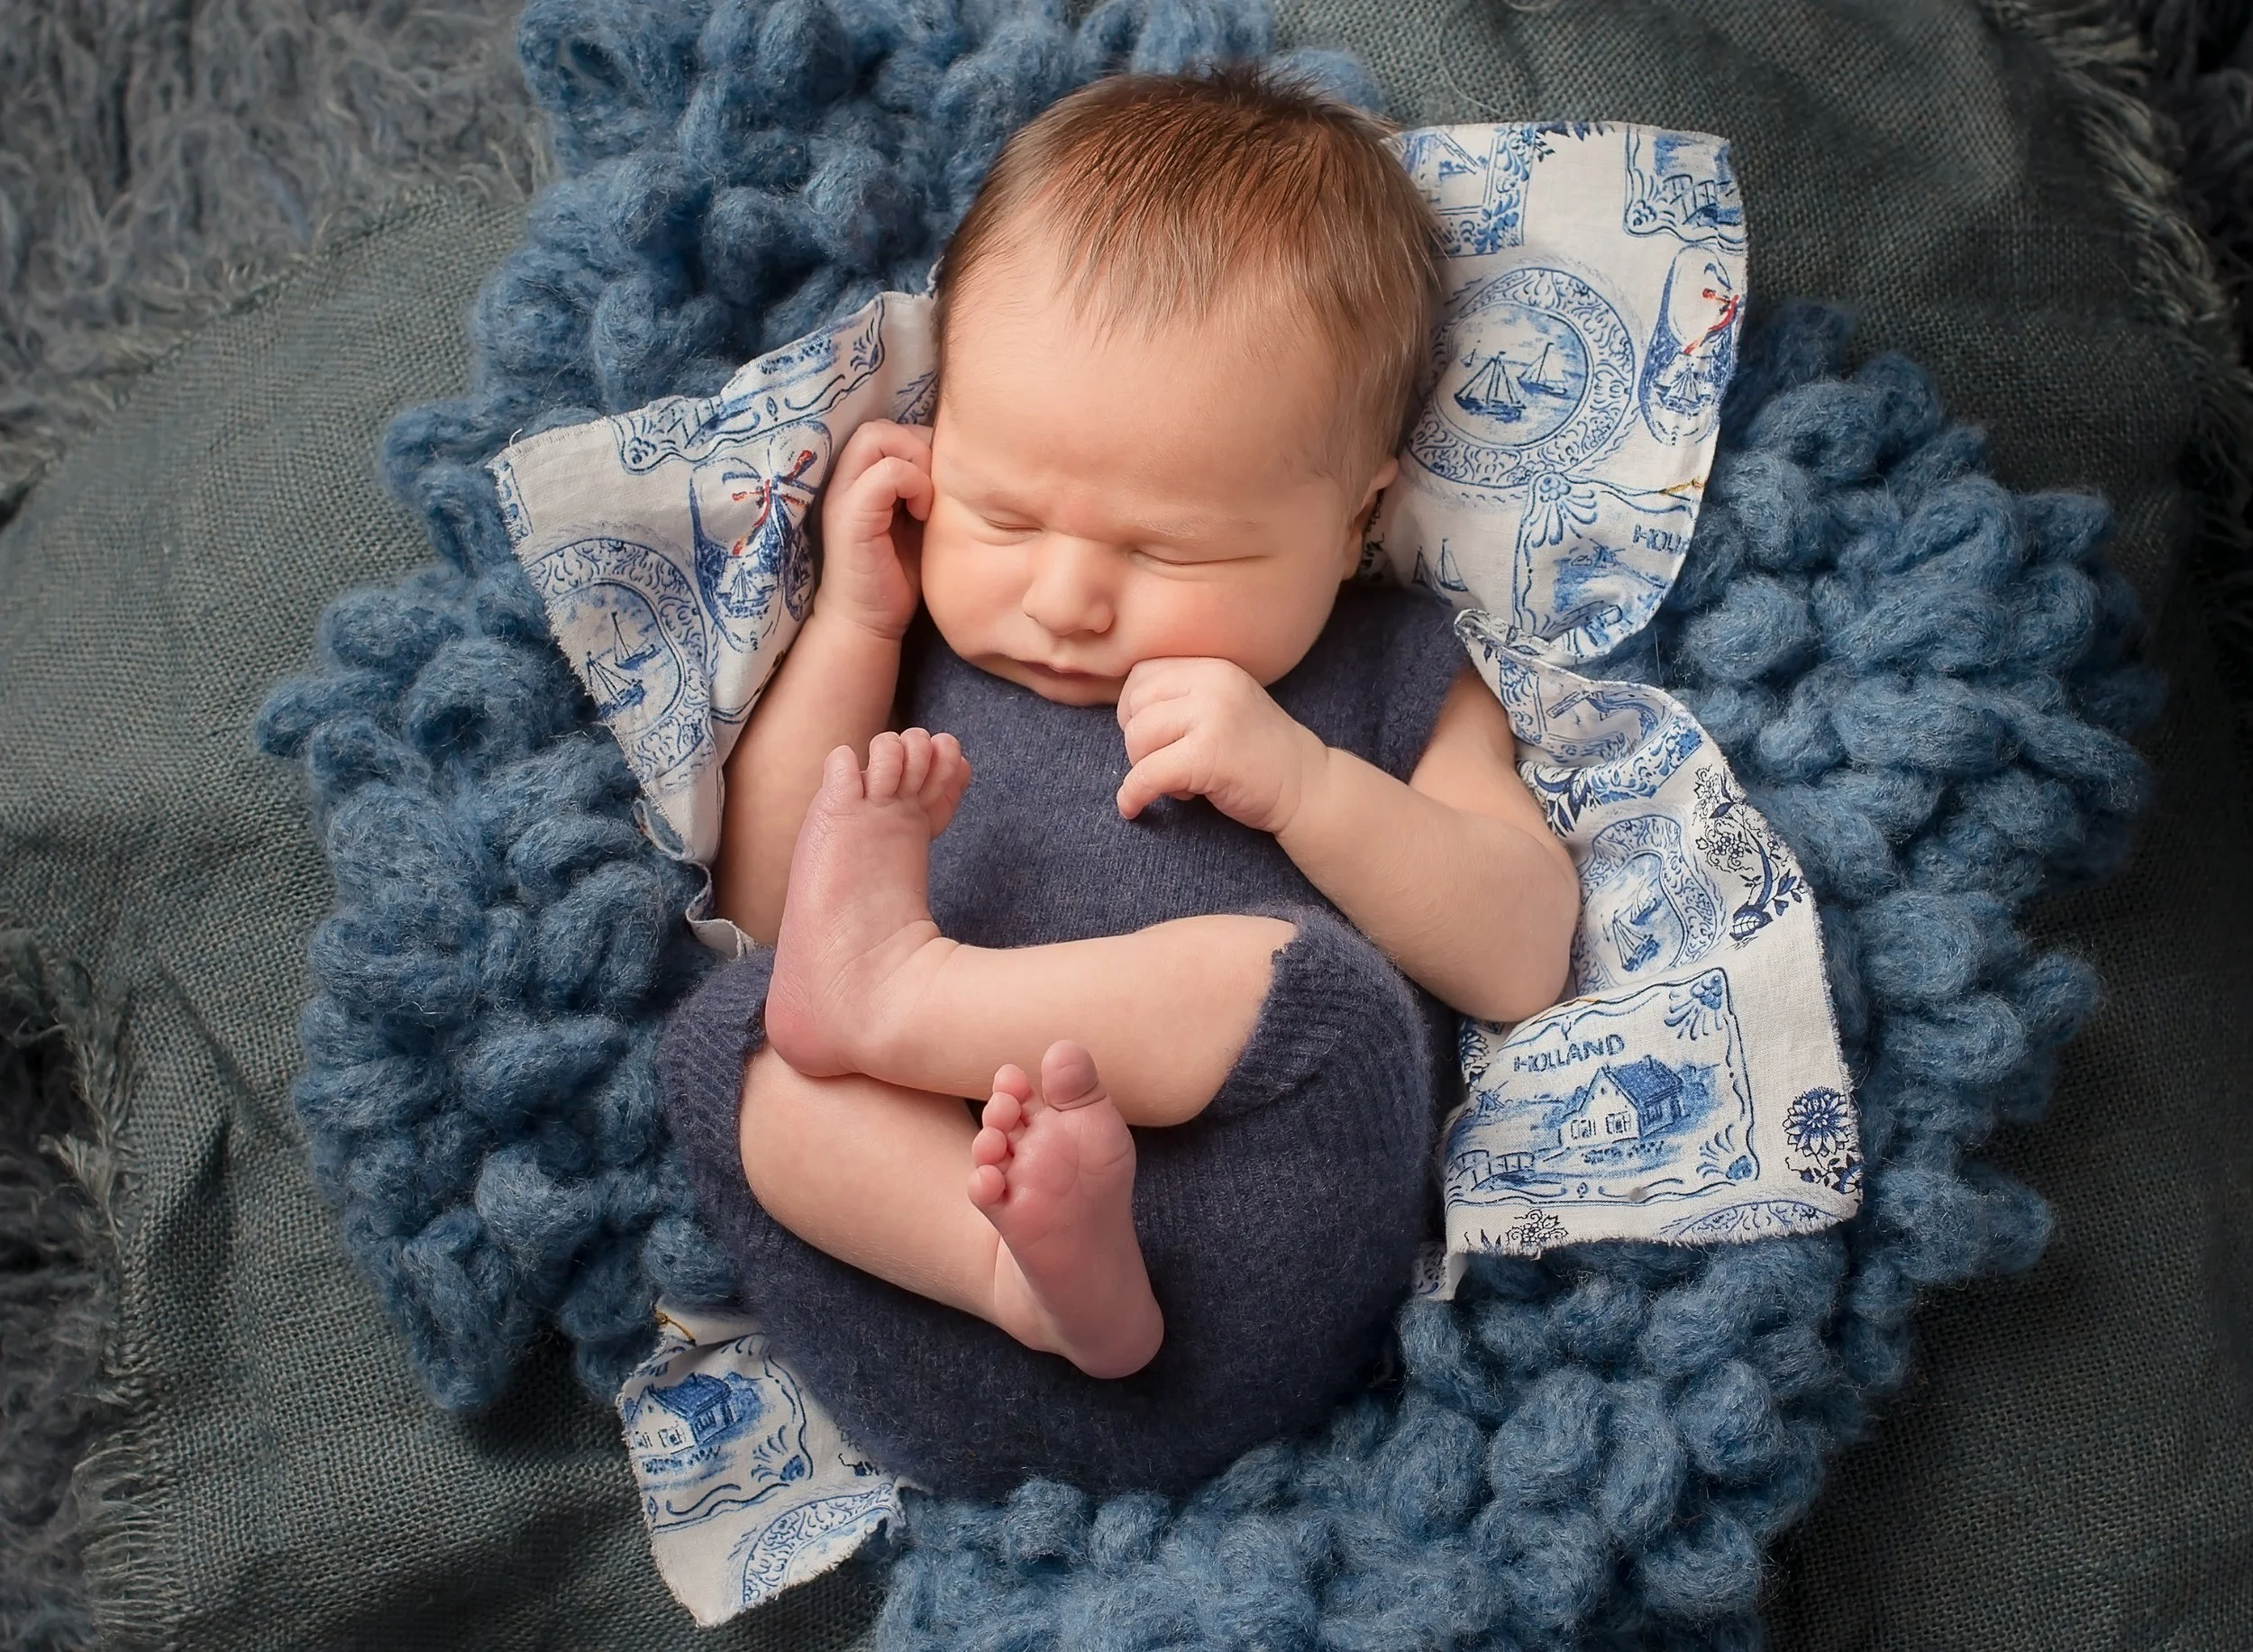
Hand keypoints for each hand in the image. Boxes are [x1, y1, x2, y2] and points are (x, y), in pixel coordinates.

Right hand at [816, 420, 932, 640]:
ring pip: (879, 436)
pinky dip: (914, 486)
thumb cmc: (895, 576)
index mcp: (857, 479)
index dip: (917, 445)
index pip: (886, 429)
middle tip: (933, 490)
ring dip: (916, 464)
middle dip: (918, 448)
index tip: (934, 486)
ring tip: (925, 503)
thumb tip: (959, 458)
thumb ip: (924, 486)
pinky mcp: (850, 516)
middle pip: (880, 426)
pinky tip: (922, 516)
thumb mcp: (916, 520)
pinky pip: (888, 473)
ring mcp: (843, 496)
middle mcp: (843, 480)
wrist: (867, 622)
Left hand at [1114, 658, 1327, 834]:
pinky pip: (1148, 774)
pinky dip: (1133, 795)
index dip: (1133, 710)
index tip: (1152, 737)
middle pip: (1134, 705)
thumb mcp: (1223, 705)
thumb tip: (1122, 711)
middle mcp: (1212, 682)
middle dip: (1138, 741)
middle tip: (1167, 763)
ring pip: (1138, 738)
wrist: (1308, 786)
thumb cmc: (1258, 753)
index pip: (1142, 674)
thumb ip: (1182, 696)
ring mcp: (1212, 716)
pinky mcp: (1208, 755)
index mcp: (1213, 666)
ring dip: (1145, 767)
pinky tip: (1134, 808)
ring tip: (1181, 781)